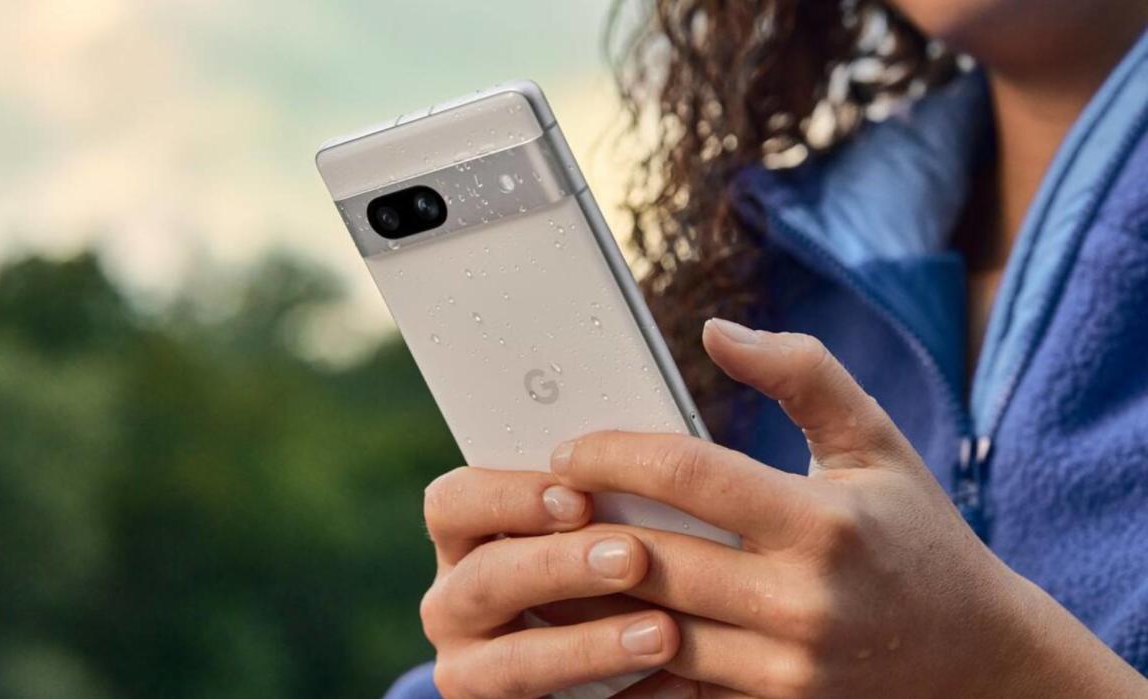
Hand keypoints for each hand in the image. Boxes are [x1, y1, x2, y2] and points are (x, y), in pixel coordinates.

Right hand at [419, 466, 680, 697]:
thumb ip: (594, 504)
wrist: (587, 665)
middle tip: (632, 558)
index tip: (578, 497)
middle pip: (485, 578)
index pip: (454, 503)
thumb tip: (652, 467)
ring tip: (662, 634)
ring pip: (513, 663)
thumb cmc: (594, 569)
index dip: (510, 497)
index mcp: (462, 542)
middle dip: (559, 567)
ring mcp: (471, 669)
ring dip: (589, 646)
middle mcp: (453, 604)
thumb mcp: (579, 531)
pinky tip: (681, 684)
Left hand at [549, 320, 1145, 698]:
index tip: (569, 448)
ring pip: (647, 629)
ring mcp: (785, 667)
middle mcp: (802, 601)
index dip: (612, 453)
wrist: (974, 655)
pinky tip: (587, 621)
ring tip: (544, 557)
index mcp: (823, 522)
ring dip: (585, 593)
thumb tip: (714, 330)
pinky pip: (671, 683)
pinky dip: (622, 653)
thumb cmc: (916, 533)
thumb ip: (802, 372)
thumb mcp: (875, 441)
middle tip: (538, 502)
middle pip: (653, 557)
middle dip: (582, 526)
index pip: (688, 474)